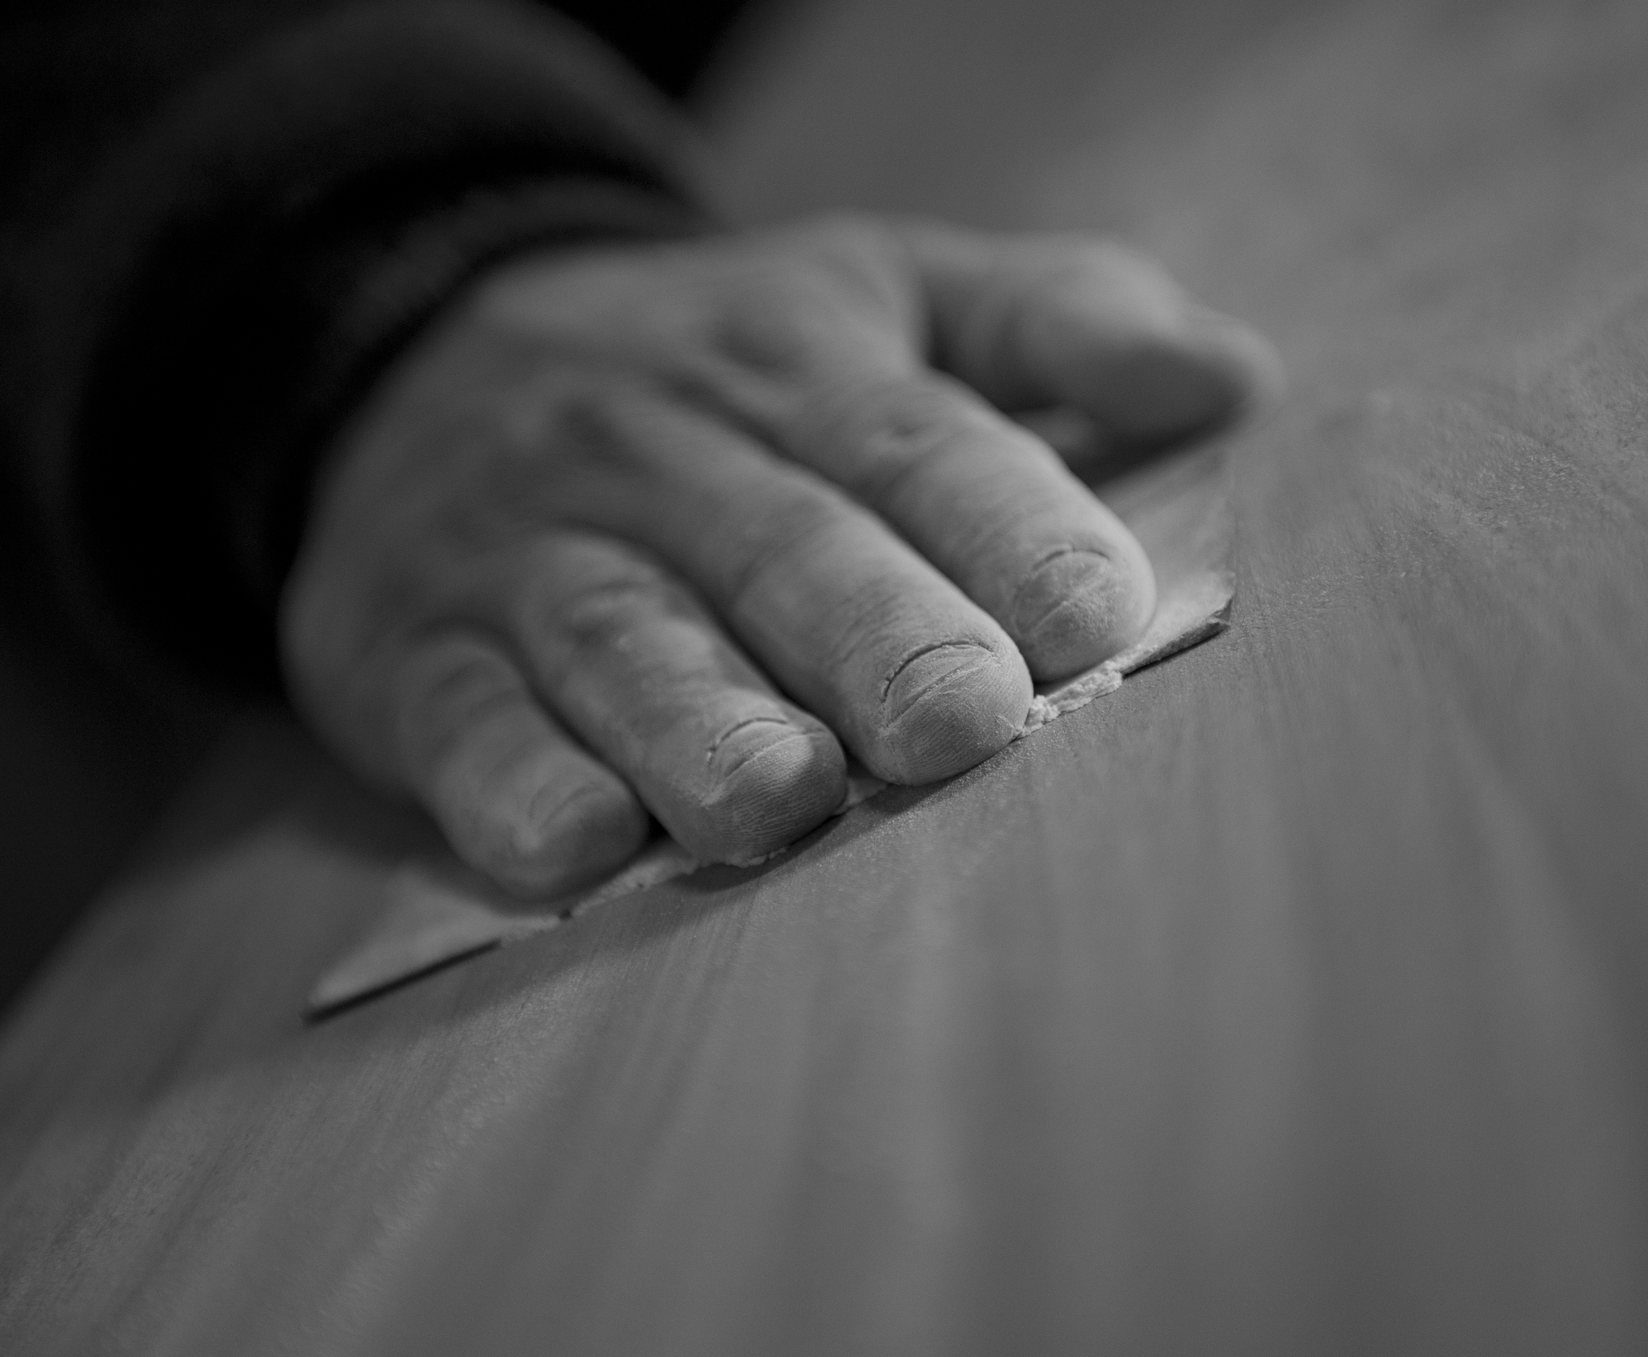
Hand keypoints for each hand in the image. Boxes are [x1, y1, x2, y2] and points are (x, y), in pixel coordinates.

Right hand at [282, 216, 1278, 894]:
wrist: (412, 354)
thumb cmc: (710, 361)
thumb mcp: (876, 286)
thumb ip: (1049, 318)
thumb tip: (1236, 379)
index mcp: (791, 362)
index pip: (913, 443)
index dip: (1006, 524)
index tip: (1096, 615)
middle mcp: (656, 450)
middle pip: (778, 545)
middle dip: (872, 636)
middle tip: (963, 721)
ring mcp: (523, 553)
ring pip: (618, 636)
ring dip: (695, 721)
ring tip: (779, 801)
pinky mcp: (411, 652)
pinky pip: (458, 717)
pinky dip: (509, 783)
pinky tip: (574, 845)